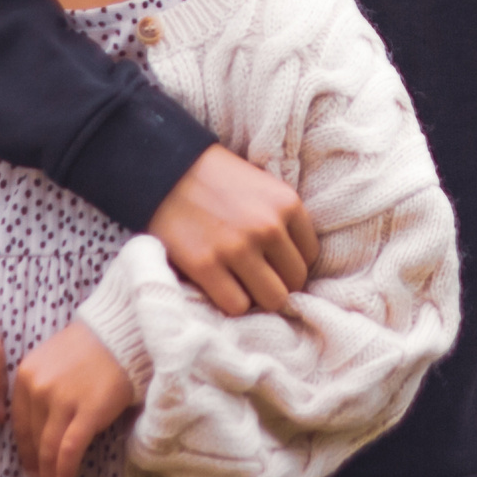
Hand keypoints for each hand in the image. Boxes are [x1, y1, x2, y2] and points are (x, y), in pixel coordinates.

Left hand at [14, 320, 136, 476]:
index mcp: (25, 376)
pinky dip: (65, 472)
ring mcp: (62, 400)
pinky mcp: (88, 411)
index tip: (32, 471)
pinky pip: (70, 450)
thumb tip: (39, 432)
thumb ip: (39, 389)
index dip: (26, 453)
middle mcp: (38, 388)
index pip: (21, 425)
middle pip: (34, 440)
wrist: (124, 334)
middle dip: (38, 470)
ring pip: (50, 449)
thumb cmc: (92, 348)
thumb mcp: (52, 362)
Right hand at [147, 144, 319, 316]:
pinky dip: (231, 303)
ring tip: (241, 286)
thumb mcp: (264, 188)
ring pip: (271, 300)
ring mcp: (237, 248)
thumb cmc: (217, 181)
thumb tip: (295, 267)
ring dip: (257, 298)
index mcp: (287, 204)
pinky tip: (221, 288)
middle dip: (278, 284)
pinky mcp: (205, 266)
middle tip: (257, 279)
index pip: (310, 257)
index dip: (291, 263)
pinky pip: (236, 306)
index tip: (274, 263)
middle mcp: (267, 227)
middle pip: (294, 282)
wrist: (166, 170)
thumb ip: (283, 221)